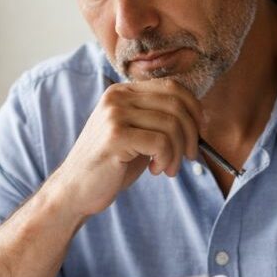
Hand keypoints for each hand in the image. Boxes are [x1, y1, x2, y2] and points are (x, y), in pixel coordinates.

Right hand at [45, 78, 202, 217]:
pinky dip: (166, 159)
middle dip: (191, 133)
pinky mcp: (115, 136)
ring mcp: (114, 114)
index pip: (172, 87)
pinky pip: (161, 142)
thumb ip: (159, 119)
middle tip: (188, 156)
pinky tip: (156, 170)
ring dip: (178, 152)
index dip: (194, 109)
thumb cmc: (111, 165)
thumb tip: (201, 117)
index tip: (199, 132)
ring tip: (168, 168)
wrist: (75, 190)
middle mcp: (117, 97)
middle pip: (176, 104)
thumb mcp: (137, 134)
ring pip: (171, 125)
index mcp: (123, 92)